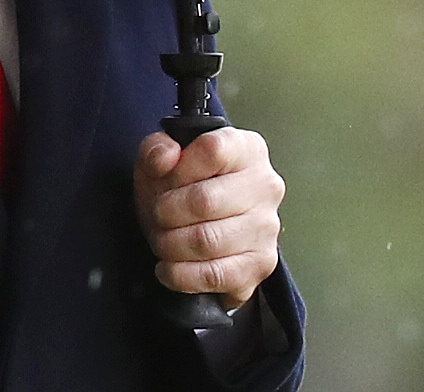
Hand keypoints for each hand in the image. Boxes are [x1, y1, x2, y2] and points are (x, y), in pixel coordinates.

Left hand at [132, 127, 284, 310]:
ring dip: (171, 245)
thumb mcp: (160, 159)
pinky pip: (214, 275)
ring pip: (207, 241)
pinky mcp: (260, 264)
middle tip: (158, 216)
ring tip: (163, 240)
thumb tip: (166, 158)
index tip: (165, 180)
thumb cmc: (183, 187)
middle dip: (167, 213)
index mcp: (247, 149)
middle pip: (205, 201)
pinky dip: (181, 275)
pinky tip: (169, 267)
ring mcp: (267, 227)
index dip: (179, 169)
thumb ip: (156, 149)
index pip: (212, 151)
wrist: (200, 224)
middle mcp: (265, 185)